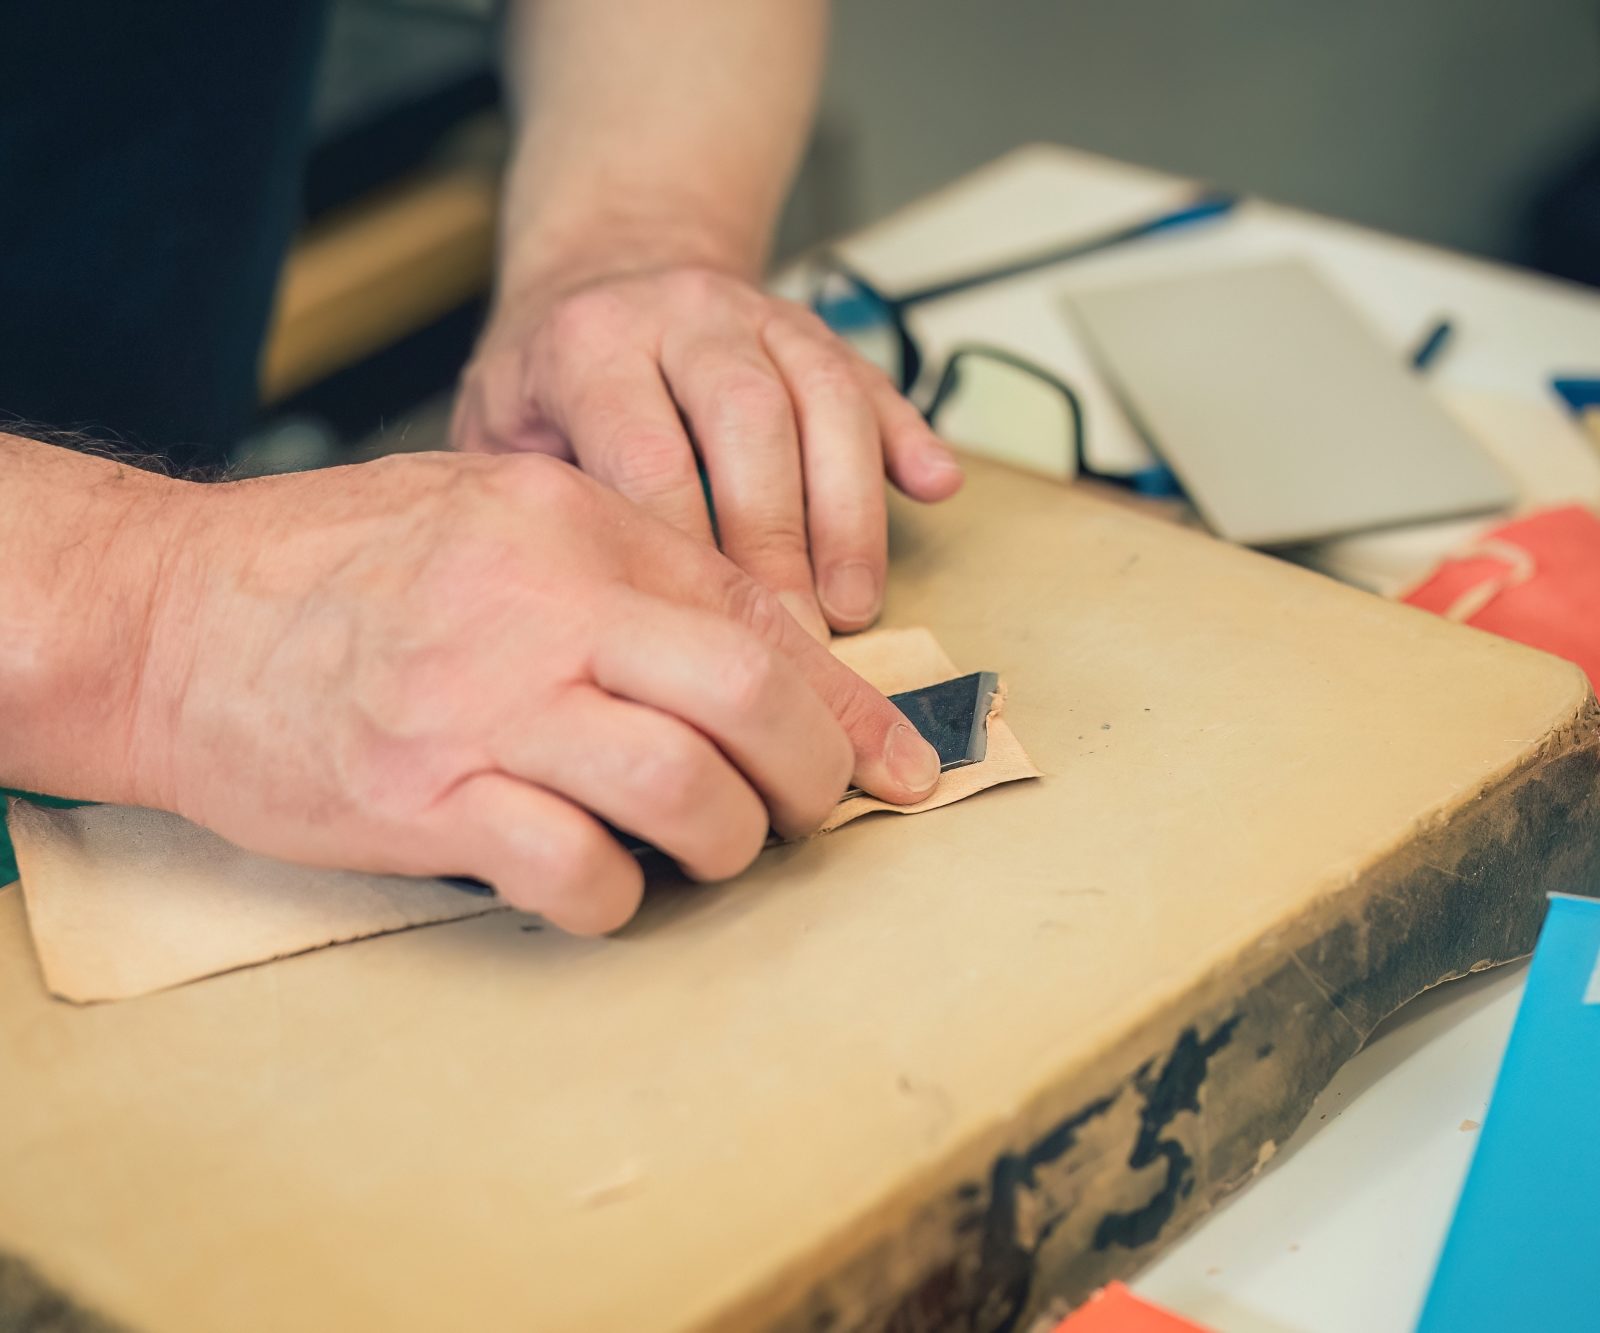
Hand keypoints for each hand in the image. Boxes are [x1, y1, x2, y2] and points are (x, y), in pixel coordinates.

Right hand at [130, 453, 942, 933]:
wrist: (172, 616)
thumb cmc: (341, 566)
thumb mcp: (497, 516)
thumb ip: (628, 572)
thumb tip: (767, 654)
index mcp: (569, 523)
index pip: (752, 615)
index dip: (846, 702)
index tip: (895, 763)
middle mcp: (536, 607)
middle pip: (741, 694)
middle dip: (810, 771)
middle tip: (810, 810)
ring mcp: (477, 706)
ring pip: (677, 785)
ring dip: (725, 839)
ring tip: (709, 847)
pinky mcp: (420, 800)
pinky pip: (570, 870)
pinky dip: (616, 896)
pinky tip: (604, 883)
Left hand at [451, 264, 963, 639]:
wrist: (605, 269)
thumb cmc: (551, 381)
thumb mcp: (499, 431)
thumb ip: (538, 507)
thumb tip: (590, 615)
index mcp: (593, 343)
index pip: (649, 452)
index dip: (687, 550)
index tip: (706, 634)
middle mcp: (683, 314)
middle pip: (749, 423)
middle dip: (777, 543)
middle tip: (791, 641)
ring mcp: (758, 317)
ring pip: (824, 399)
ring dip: (849, 511)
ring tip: (856, 604)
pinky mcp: (816, 331)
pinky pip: (874, 379)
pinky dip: (910, 435)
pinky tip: (937, 486)